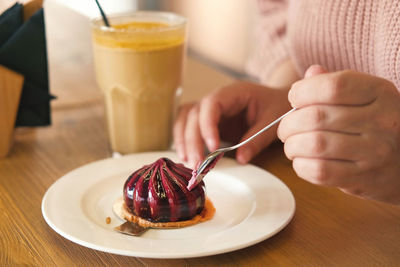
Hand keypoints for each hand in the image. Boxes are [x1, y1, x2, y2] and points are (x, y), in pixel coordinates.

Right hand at [173, 81, 290, 167]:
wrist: (278, 101)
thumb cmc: (276, 107)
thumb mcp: (273, 122)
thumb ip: (257, 139)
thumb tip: (241, 159)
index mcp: (234, 93)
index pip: (211, 103)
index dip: (207, 124)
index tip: (212, 147)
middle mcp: (217, 98)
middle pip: (194, 113)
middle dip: (192, 139)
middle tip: (196, 163)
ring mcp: (210, 109)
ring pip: (186, 118)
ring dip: (182, 139)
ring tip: (187, 161)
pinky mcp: (208, 121)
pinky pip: (188, 126)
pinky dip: (183, 140)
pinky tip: (186, 156)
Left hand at [278, 65, 399, 204]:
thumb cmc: (376, 124)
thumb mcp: (366, 96)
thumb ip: (336, 83)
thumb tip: (310, 73)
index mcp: (380, 92)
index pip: (332, 87)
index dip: (303, 91)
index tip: (294, 98)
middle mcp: (382, 121)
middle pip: (316, 117)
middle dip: (289, 123)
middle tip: (286, 129)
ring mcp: (375, 153)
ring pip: (314, 144)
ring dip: (292, 146)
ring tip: (292, 145)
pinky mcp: (364, 179)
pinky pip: (320, 171)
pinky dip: (301, 166)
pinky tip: (302, 161)